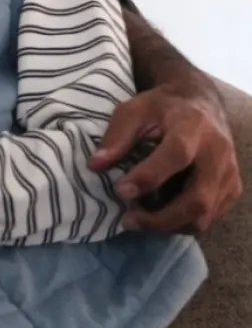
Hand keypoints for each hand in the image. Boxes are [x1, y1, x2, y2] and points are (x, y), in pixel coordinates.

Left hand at [91, 83, 242, 233]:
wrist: (200, 102)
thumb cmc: (161, 107)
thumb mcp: (134, 110)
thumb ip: (116, 137)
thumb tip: (94, 166)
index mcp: (192, 127)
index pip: (176, 156)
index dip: (148, 177)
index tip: (120, 191)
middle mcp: (217, 153)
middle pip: (197, 198)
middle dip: (161, 218)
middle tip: (128, 220)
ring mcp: (229, 173)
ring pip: (205, 215)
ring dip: (170, 225)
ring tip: (139, 221)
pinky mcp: (233, 188)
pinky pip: (211, 216)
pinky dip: (183, 222)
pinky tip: (160, 216)